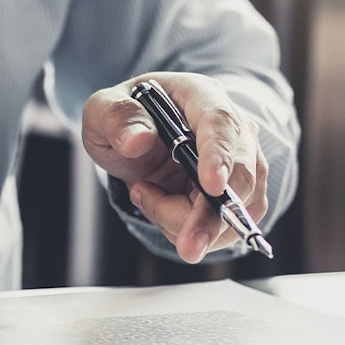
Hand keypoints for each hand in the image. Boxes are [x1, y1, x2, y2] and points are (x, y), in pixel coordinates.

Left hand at [82, 72, 268, 262]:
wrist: (138, 137)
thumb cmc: (125, 119)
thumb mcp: (103, 110)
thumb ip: (115, 118)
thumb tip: (138, 140)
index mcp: (200, 96)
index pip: (220, 123)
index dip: (219, 156)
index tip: (213, 187)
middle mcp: (232, 128)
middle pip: (239, 177)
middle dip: (211, 217)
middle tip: (186, 247)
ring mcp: (241, 163)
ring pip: (234, 210)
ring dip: (184, 222)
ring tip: (145, 194)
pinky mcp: (239, 195)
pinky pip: (224, 227)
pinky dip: (188, 229)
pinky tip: (162, 207)